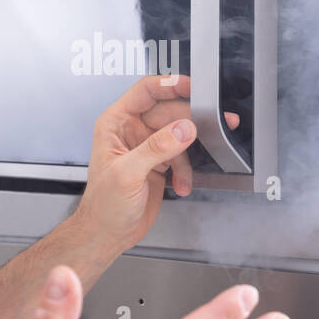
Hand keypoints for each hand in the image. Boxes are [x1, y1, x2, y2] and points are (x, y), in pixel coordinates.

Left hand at [73, 74, 239, 255]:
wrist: (107, 234)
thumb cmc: (103, 205)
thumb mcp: (128, 173)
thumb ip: (157, 148)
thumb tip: (183, 129)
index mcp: (116, 123)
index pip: (146, 91)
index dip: (170, 85)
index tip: (192, 86)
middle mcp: (131, 131)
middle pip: (169, 112)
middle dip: (192, 120)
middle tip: (214, 124)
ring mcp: (147, 147)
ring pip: (179, 135)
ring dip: (189, 153)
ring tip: (190, 169)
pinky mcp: (159, 164)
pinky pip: (182, 157)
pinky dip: (186, 171)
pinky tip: (181, 185)